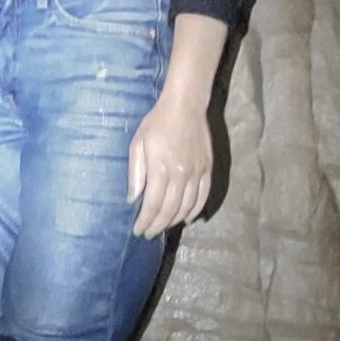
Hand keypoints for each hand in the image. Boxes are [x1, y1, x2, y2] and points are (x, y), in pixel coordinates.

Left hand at [127, 96, 212, 237]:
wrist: (185, 107)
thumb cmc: (156, 124)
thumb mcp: (138, 144)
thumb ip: (135, 173)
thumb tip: (132, 198)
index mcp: (161, 168)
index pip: (153, 204)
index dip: (145, 221)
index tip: (139, 231)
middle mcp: (181, 174)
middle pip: (170, 209)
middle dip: (158, 225)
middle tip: (149, 233)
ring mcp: (197, 172)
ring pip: (187, 207)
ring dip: (174, 221)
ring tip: (163, 226)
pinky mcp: (207, 169)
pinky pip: (203, 197)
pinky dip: (195, 211)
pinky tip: (186, 218)